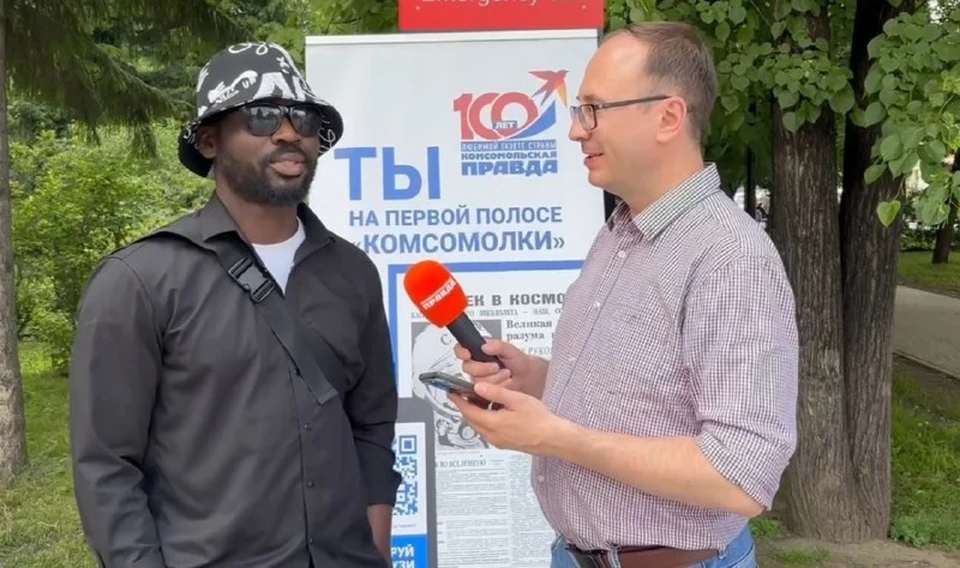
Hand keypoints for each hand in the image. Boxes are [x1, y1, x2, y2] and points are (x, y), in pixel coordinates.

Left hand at [447, 381, 569, 455]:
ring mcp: (498, 441)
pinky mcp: (505, 443)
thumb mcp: (516, 399)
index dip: (458, 401)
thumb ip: (495, 393)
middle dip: (466, 406)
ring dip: (476, 413)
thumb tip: (478, 387)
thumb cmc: (540, 420)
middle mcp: (492, 435)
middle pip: (471, 419)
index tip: (452, 393)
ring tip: (481, 399)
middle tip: (464, 393)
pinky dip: (485, 419)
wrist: (553, 438)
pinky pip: (488, 430)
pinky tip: (495, 411)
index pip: (468, 411)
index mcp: (493, 424)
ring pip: (479, 425)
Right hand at [453, 339, 536, 394]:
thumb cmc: (519, 362)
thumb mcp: (511, 350)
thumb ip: (498, 345)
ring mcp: (479, 380)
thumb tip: (485, 345)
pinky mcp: (483, 393)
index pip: (461, 350)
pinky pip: (481, 395)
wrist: (528, 378)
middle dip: (483, 368)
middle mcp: (477, 366)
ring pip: (476, 382)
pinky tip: (503, 387)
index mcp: (479, 352)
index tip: (468, 354)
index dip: (462, 352)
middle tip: (496, 366)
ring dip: (493, 380)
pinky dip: (494, 390)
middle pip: (467, 368)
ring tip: (506, 375)